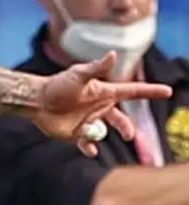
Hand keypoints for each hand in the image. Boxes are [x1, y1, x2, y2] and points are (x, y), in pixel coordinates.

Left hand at [32, 52, 172, 156]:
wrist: (36, 101)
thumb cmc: (57, 85)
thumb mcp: (78, 75)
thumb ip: (97, 68)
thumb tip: (113, 55)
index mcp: (104, 93)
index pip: (132, 92)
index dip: (149, 92)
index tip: (167, 91)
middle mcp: (99, 108)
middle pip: (121, 120)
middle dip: (127, 128)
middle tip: (129, 135)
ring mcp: (89, 121)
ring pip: (106, 133)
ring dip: (101, 135)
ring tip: (89, 132)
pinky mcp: (76, 134)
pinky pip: (89, 144)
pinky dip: (90, 148)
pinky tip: (90, 150)